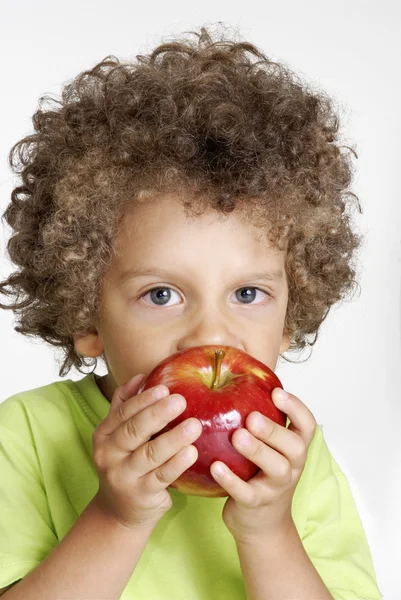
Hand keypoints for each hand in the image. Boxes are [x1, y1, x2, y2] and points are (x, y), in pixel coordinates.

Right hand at [91, 374, 201, 530]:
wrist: (118, 511)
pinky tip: (192, 452)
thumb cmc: (126, 462)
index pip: (123, 412)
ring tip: (194, 425)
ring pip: (149, 454)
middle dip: (158, 414)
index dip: (143, 399)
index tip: (165, 388)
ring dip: (173, 439)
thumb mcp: (119, 436)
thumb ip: (126, 406)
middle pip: (134, 430)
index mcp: (104, 434)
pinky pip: (161, 476)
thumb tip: (141, 376)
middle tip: (181, 401)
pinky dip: (177, 464)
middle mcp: (108, 455)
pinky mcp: (140, 495)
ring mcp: (123, 476)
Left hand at [210, 388, 316, 542]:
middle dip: (274, 429)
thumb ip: (261, 420)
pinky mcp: (257, 504)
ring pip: (276, 468)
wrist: (261, 523)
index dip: (296, 407)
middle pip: (294, 446)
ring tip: (237, 436)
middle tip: (251, 417)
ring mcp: (276, 487)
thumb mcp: (269, 447)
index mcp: (295, 448)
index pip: (307, 425)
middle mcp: (292, 466)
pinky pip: (247, 493)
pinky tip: (215, 466)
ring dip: (257, 451)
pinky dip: (231, 480)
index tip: (277, 391)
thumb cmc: (261, 474)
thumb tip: (235, 376)